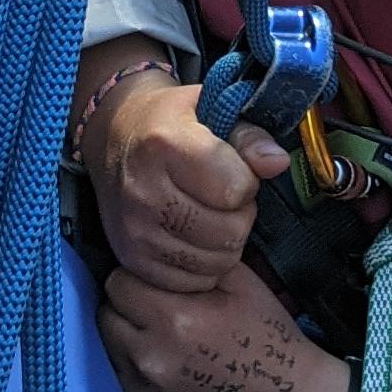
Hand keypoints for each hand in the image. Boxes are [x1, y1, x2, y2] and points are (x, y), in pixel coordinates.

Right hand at [80, 67, 287, 285]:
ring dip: (225, 242)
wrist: (114, 138)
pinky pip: (192, 282)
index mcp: (163, 144)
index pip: (235, 188)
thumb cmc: (171, 121)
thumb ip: (249, 136)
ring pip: (215, 262)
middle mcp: (143, 191)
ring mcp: (134, 231)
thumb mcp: (210, 109)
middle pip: (229, 231)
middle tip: (224, 197)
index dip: (247, 180)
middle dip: (240, 214)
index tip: (234, 169)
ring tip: (210, 215)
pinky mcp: (131, 259)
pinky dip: (204, 266)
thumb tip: (277, 162)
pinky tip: (195, 237)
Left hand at [98, 257, 348, 391]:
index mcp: (174, 319)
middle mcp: (149, 360)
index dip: (138, 280)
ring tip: (162, 350)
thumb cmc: (271, 341)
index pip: (118, 282)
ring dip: (127, 347)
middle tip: (160, 319)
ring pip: (107, 355)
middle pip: (106, 317)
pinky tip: (162, 383)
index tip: (159, 289)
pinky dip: (132, 383)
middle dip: (128, 311)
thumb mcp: (243, 284)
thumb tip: (153, 244)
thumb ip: (191, 263)